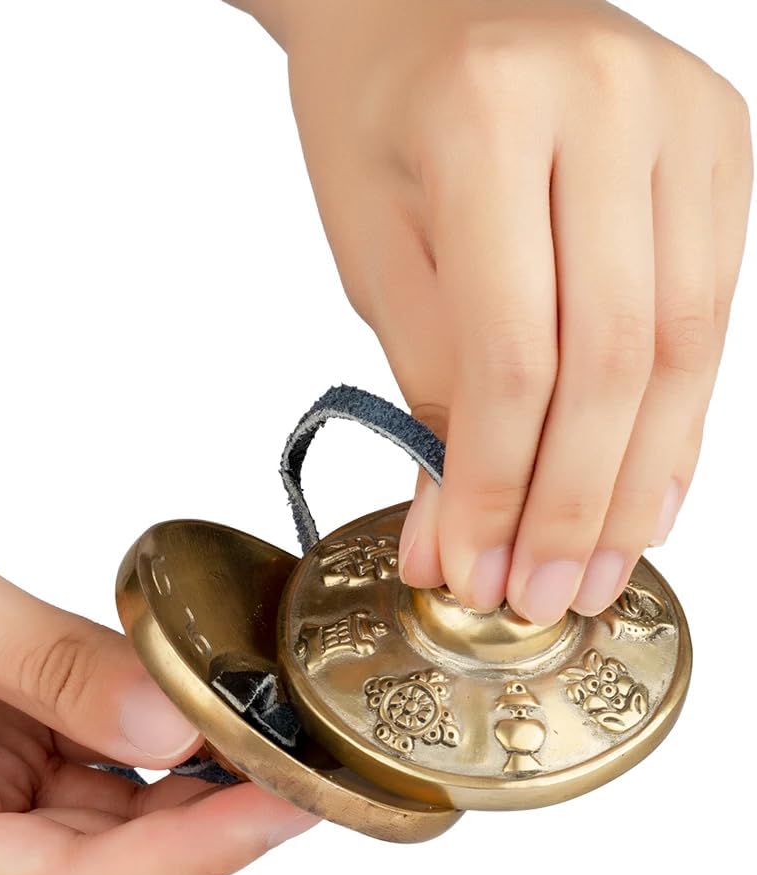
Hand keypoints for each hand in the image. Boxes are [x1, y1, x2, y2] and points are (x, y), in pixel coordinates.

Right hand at [0, 417, 316, 874]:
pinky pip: (75, 745)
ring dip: (177, 778)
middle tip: (295, 766)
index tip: (281, 807)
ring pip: (92, 806)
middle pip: (92, 857)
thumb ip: (45, 666)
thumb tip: (171, 725)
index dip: (190, 856)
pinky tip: (187, 700)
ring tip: (261, 736)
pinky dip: (137, 727)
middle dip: (201, 818)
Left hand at [236, 0, 752, 623]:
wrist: (417, 5)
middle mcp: (611, 104)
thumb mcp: (376, 252)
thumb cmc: (376, 121)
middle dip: (575, 502)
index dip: (498, 483)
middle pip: (617, 359)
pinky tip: (642, 490)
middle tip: (542, 593)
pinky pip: (709, 310)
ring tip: (594, 568)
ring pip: (683, 345)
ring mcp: (687, 118)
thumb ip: (429, 386)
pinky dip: (672, 416)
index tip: (471, 566)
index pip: (514, 351)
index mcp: (492, 118)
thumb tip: (457, 532)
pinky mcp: (721, 146)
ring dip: (635, 479)